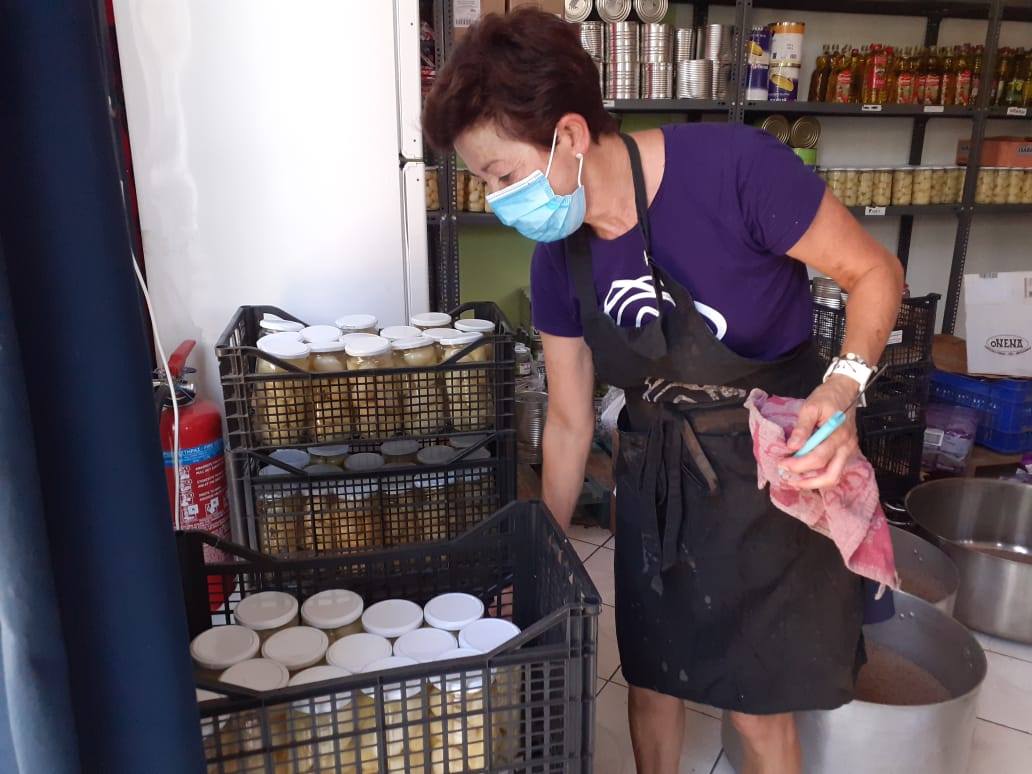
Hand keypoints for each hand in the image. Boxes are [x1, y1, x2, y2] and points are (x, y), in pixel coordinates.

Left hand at [778, 375, 860, 489]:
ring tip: (794, 479)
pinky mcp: (847, 452)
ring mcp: (849, 451)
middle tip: (788, 478)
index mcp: (838, 435)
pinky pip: (835, 470)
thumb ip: (802, 428)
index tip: (782, 464)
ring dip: (814, 482)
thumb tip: (792, 446)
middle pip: (830, 475)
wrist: (845, 390)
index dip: (799, 465)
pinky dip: (820, 476)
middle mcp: (847, 447)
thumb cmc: (827, 397)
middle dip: (807, 482)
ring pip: (834, 477)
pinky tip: (805, 473)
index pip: (818, 458)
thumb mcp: (810, 407)